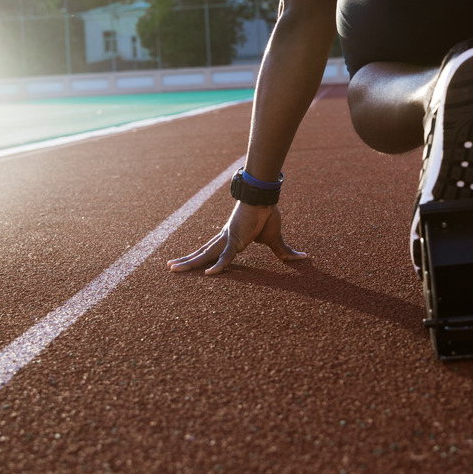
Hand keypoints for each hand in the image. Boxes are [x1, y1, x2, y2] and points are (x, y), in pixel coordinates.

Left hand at [166, 201, 307, 274]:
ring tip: (172, 268)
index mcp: (231, 240)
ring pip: (205, 255)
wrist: (267, 198)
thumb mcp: (275, 240)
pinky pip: (227, 256)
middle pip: (201, 253)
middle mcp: (224, 239)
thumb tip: (302, 258)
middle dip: (186, 261)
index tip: (188, 264)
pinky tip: (208, 275)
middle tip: (170, 268)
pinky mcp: (237, 239)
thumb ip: (284, 252)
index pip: (211, 251)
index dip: (200, 258)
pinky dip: (218, 266)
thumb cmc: (268, 215)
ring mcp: (228, 239)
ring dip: (189, 262)